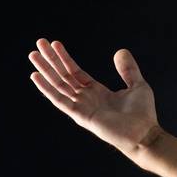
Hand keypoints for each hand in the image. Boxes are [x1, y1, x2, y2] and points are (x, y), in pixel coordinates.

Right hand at [28, 38, 160, 154]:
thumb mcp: (137, 86)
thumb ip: (128, 70)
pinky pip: (59, 100)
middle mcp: (86, 98)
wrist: (144, 134)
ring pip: (58, 85)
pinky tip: (36, 76)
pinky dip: (47, 88)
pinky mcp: (80, 116)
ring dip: (45, 70)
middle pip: (64, 76)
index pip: (76, 72)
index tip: (54, 43)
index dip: (65, 58)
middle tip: (39, 42)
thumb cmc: (142, 114)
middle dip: (52, 60)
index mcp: (97, 92)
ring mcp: (81, 107)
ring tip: (33, 55)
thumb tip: (121, 51)